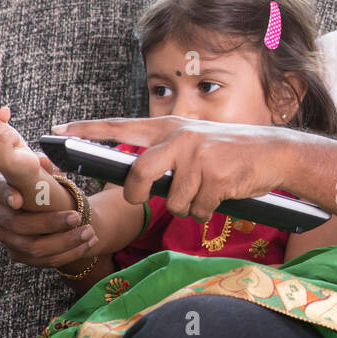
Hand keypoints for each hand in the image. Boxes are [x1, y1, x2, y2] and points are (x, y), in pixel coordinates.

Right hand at [0, 89, 42, 186]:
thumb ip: (0, 118)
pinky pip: (7, 137)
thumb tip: (4, 109)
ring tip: (12, 145)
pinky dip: (15, 139)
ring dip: (10, 133)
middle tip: (6, 138)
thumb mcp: (4, 128)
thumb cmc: (12, 147)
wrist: (24, 168)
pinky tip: (15, 149)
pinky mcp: (0, 158)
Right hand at [0, 169, 98, 268]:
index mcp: (1, 187)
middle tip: (77, 217)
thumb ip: (44, 166)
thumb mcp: (46, 172)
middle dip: (50, 223)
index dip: (7, 195)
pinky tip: (88, 243)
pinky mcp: (19, 254)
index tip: (19, 199)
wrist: (56, 212)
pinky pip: (45, 260)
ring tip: (88, 232)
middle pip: (19, 224)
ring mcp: (7, 237)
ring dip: (65, 241)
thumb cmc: (47, 188)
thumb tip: (43, 162)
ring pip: (34, 247)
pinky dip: (70, 253)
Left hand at [50, 116, 290, 221]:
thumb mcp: (196, 142)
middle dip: (138, 194)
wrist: (276, 153)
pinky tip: (221, 196)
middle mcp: (181, 139)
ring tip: (207, 191)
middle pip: (140, 174)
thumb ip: (168, 154)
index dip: (88, 130)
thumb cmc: (234, 152)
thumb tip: (140, 182)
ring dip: (188, 206)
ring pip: (173, 201)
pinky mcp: (215, 178)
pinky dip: (207, 211)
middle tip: (143, 198)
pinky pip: (197, 209)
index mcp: (172, 127)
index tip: (60, 130)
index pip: (121, 126)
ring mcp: (199, 158)